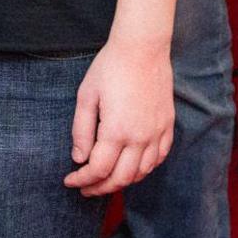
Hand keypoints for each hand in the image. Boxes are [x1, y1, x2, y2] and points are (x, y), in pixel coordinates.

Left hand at [66, 35, 175, 195]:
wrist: (142, 49)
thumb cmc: (109, 68)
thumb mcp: (86, 96)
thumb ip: (81, 130)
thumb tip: (79, 159)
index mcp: (117, 131)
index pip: (98, 169)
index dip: (82, 179)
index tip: (69, 181)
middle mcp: (141, 138)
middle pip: (121, 178)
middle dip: (100, 188)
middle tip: (84, 188)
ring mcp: (158, 133)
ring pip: (142, 172)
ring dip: (122, 181)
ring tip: (105, 180)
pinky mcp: (168, 126)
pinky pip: (159, 158)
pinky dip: (144, 169)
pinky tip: (131, 167)